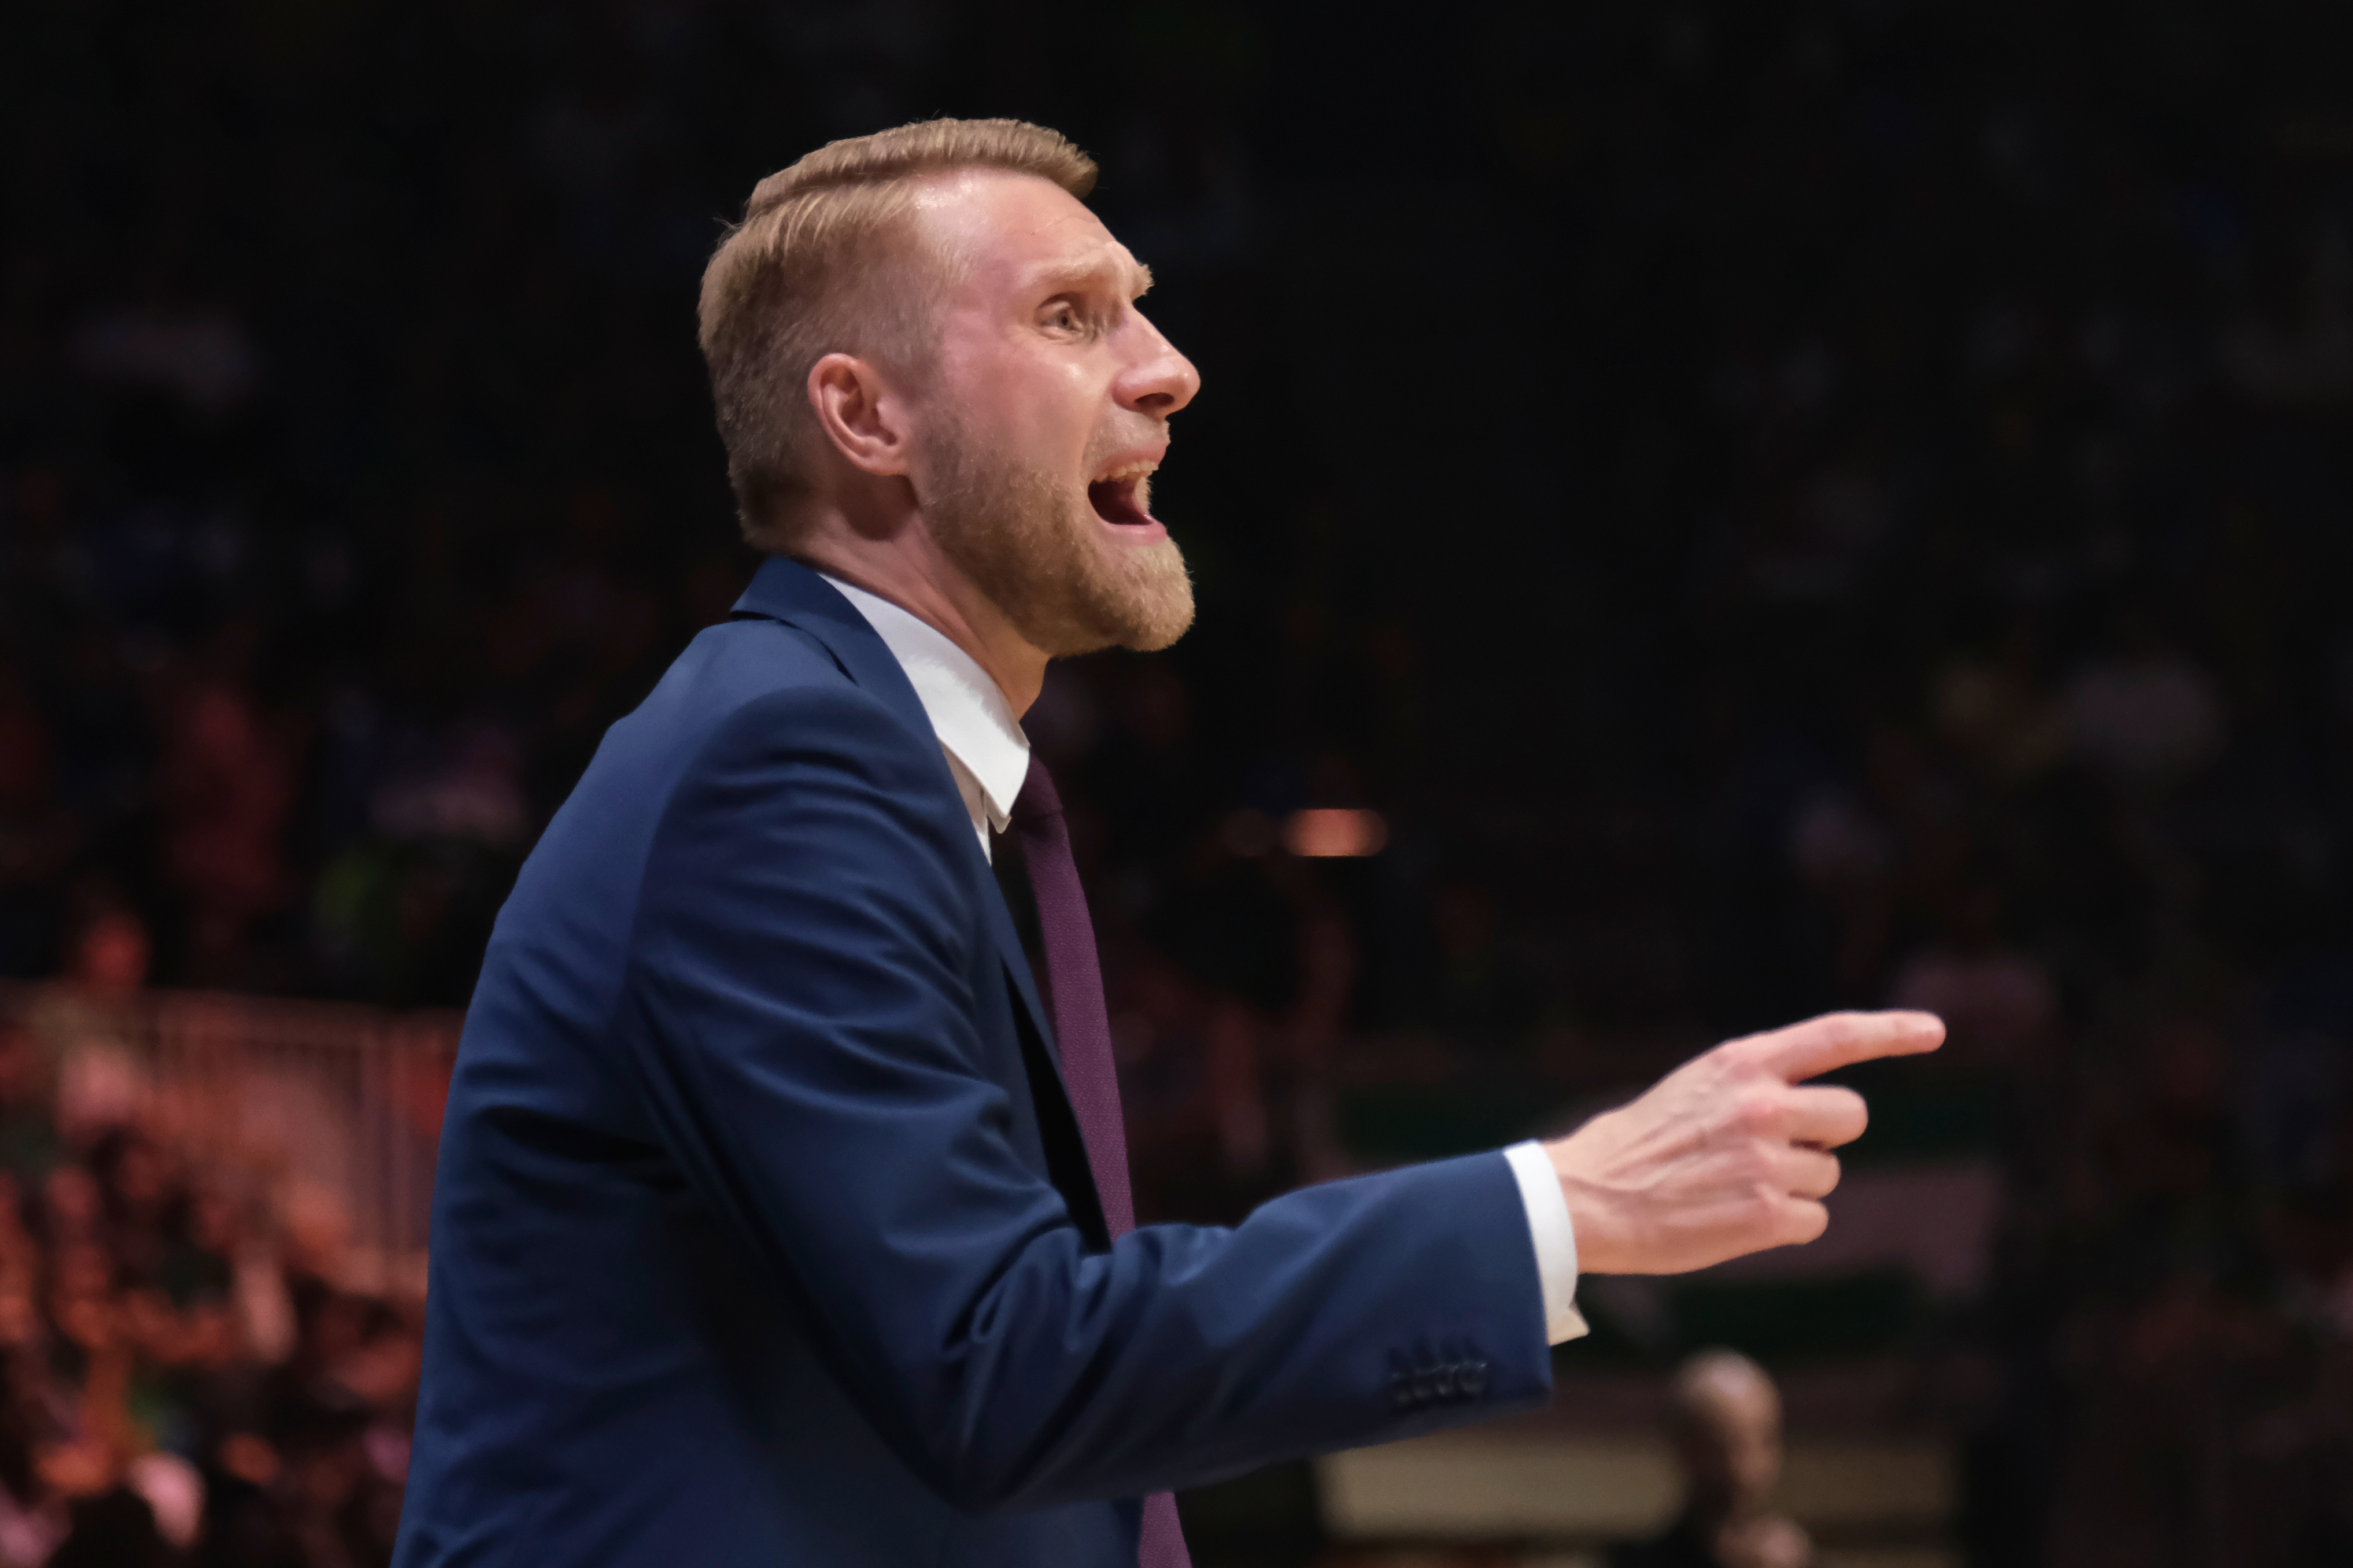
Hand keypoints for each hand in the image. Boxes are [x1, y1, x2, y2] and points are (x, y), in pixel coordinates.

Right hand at [1544, 1010, 1942, 1274]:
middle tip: (1776, 1151)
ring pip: (1829, 1174)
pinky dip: (1785, 1225)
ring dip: (1797, 1185)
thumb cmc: (1637, 1145)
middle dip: (1826, 1136)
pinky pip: (1814, 1220)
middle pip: (1851, 1116)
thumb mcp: (1695, 1088)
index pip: (1834, 1035)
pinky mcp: (1768, 1215)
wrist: (1587, 1199)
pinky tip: (1736, 1219)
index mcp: (1742, 1064)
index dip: (1891, 1031)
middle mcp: (1764, 1105)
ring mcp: (1769, 1161)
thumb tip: (1815, 1110)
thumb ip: (1755, 1086)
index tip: (1934, 1031)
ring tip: (1735, 1188)